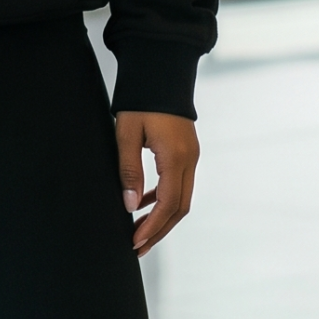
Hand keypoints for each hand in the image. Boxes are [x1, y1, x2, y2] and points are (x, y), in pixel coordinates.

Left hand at [116, 110, 198, 255]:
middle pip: (179, 208)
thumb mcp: (126, 134)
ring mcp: (191, 156)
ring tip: (140, 232)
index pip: (168, 203)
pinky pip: (179, 184)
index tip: (135, 241)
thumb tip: (131, 205)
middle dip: (159, 230)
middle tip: (137, 247)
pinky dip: (164, 199)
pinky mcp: (187, 152)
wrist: (160, 71)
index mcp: (176, 156)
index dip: (152, 226)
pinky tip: (145, 204)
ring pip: (181, 198)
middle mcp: (189, 159)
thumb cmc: (141, 100)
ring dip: (162, 218)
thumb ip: (129, 171)